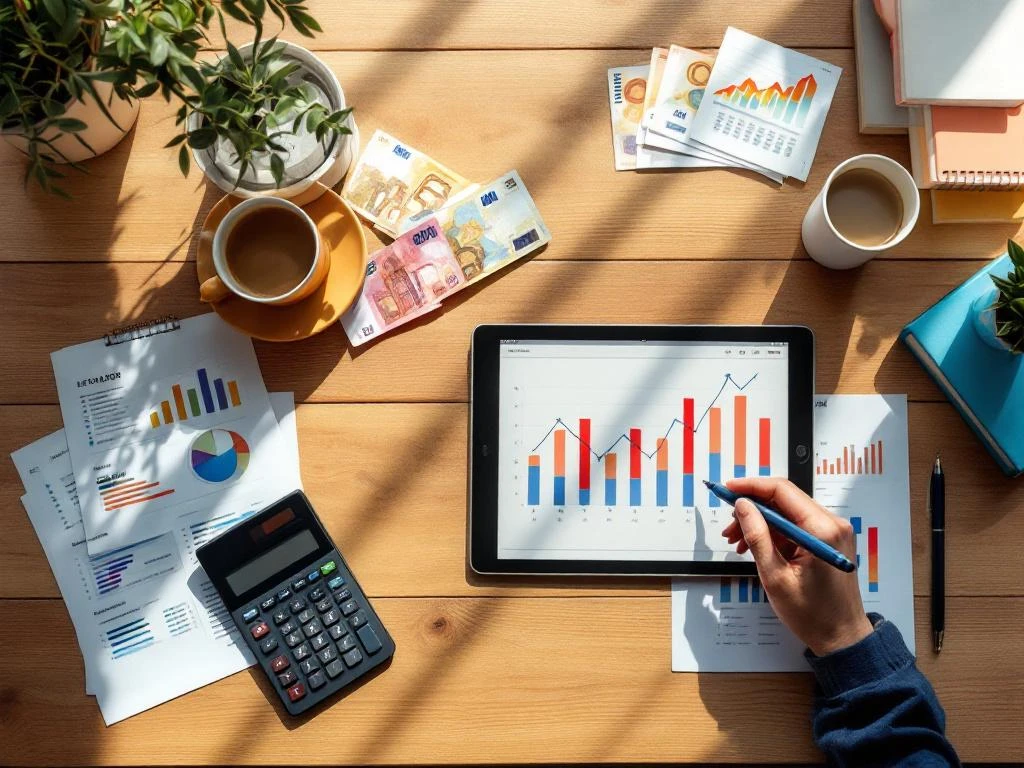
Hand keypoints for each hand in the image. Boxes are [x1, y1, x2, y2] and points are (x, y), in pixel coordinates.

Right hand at [721, 477, 872, 655]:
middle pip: (784, 499)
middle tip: (728, 526)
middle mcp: (832, 524)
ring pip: (788, 513)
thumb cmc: (813, 614)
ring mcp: (833, 532)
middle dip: (752, 508)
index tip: (727, 490)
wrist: (842, 638)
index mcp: (822, 531)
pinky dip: (774, 533)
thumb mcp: (775, 577)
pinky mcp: (829, 540)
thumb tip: (742, 506)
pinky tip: (756, 547)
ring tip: (738, 542)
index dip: (750, 487)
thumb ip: (758, 537)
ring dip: (761, 522)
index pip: (782, 491)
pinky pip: (796, 526)